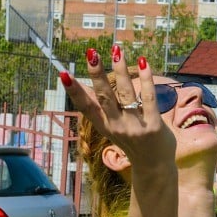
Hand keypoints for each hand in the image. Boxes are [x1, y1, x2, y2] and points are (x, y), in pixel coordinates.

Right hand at [58, 46, 174, 166]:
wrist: (153, 166)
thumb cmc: (131, 141)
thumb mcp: (110, 127)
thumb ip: (97, 107)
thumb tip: (77, 86)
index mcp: (104, 125)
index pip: (85, 106)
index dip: (74, 91)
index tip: (63, 74)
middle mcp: (116, 126)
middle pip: (104, 97)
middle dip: (97, 74)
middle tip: (92, 53)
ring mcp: (135, 126)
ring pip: (125, 94)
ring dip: (121, 70)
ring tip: (116, 50)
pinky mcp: (153, 125)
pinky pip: (149, 98)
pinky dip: (145, 80)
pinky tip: (143, 63)